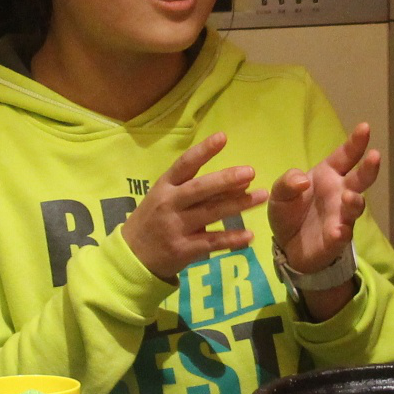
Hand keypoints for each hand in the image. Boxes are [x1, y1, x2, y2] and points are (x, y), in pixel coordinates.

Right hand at [120, 132, 269, 280]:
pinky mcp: (182, 249)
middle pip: (199, 188)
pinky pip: (211, 242)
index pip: (185, 164)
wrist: (132, 255)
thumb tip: (237, 182)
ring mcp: (175, 226)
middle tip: (250, 171)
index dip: (203, 150)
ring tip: (260, 197)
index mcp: (165, 186)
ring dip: (237, 205)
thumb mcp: (166, 198)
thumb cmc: (153, 219)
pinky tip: (249, 235)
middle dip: (225, 180)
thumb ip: (197, 191)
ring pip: (210, 213)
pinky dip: (231, 239)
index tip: (223, 137)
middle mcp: (169, 203)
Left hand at [267, 122, 378, 273]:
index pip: (345, 156)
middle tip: (375, 157)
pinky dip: (341, 232)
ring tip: (350, 197)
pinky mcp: (336, 239)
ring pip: (355, 207)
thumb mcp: (279, 193)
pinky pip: (342, 235)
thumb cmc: (289, 211)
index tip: (365, 127)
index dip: (355, 143)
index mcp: (327, 175)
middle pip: (360, 179)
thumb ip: (287, 182)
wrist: (287, 245)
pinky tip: (338, 231)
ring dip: (355, 202)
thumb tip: (303, 180)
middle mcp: (340, 193)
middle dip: (369, 168)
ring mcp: (341, 216)